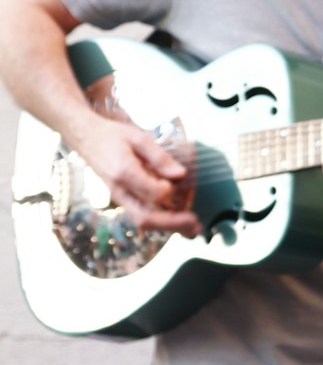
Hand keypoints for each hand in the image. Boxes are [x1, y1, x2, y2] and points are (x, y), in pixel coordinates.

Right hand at [74, 113, 200, 236]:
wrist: (86, 138)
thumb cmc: (112, 135)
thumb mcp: (138, 138)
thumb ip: (160, 157)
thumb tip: (180, 174)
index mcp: (123, 173)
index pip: (151, 194)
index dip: (169, 191)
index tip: (178, 179)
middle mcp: (119, 191)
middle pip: (145, 218)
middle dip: (173, 224)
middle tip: (196, 224)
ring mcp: (119, 198)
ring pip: (143, 222)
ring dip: (169, 227)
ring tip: (192, 229)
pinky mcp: (123, 199)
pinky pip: (141, 216)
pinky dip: (161, 221)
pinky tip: (179, 221)